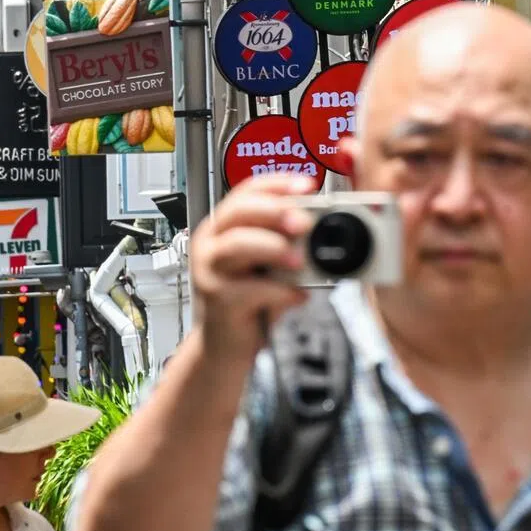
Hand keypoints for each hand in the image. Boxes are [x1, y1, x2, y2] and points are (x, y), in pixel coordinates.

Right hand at [189, 174, 315, 361]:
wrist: (226, 346)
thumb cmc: (248, 302)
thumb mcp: (268, 266)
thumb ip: (287, 244)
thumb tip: (322, 226)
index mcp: (223, 227)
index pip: (246, 192)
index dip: (277, 184)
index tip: (307, 185)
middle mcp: (210, 244)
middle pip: (238, 211)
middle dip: (274, 211)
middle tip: (304, 221)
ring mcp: (209, 270)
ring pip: (237, 244)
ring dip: (273, 247)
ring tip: (299, 260)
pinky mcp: (217, 300)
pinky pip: (249, 288)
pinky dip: (279, 291)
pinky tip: (296, 296)